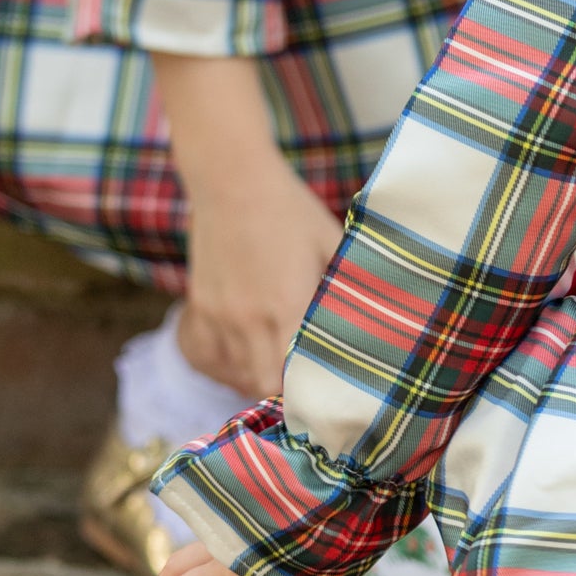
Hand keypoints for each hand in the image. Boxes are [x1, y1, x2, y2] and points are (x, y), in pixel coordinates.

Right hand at [177, 158, 343, 398]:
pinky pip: (209, 356)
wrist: (232, 181)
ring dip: (258, 380)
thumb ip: (346, 286)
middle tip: (309, 387)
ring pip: (235, 375)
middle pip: (263, 385)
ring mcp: (218, 316)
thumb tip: (375, 317)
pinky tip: (248, 356)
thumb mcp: (333, 245)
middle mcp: (248, 319)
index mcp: (288, 305)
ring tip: (282, 373)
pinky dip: (229, 365)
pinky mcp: (199, 308)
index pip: (295, 376)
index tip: (329, 394)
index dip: (311, 392)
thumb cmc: (292, 211)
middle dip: (287, 393)